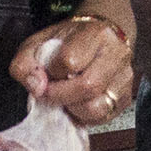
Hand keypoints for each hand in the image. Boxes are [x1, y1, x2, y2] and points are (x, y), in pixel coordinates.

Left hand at [11, 15, 133, 123]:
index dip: (52, 72)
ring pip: (98, 107)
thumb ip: (25, 63)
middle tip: (51, 93)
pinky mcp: (125, 97)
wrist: (99, 35)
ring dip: (74, 108)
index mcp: (95, 33)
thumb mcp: (38, 42)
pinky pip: (103, 117)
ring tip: (66, 98)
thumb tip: (37, 87)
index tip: (48, 73)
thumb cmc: (69, 40)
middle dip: (61, 96)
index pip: (70, 60)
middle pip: (88, 86)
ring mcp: (125, 77)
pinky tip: (77, 103)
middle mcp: (116, 54)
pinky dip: (84, 115)